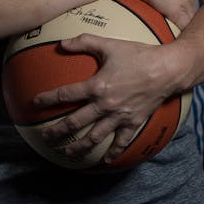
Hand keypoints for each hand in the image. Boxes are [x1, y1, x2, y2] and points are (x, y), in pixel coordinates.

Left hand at [32, 32, 187, 163]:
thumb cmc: (139, 54)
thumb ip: (85, 42)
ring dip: (78, 147)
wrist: (168, 69)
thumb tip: (62, 43)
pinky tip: (105, 161)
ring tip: (65, 153)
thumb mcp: (110, 45)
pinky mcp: (133, 122)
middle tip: (44, 137)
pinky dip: (113, 153)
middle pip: (75, 122)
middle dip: (57, 131)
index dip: (47, 99)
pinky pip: (121, 141)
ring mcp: (119, 116)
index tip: (34, 103)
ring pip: (94, 137)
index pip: (65, 94)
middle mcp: (105, 105)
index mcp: (96, 86)